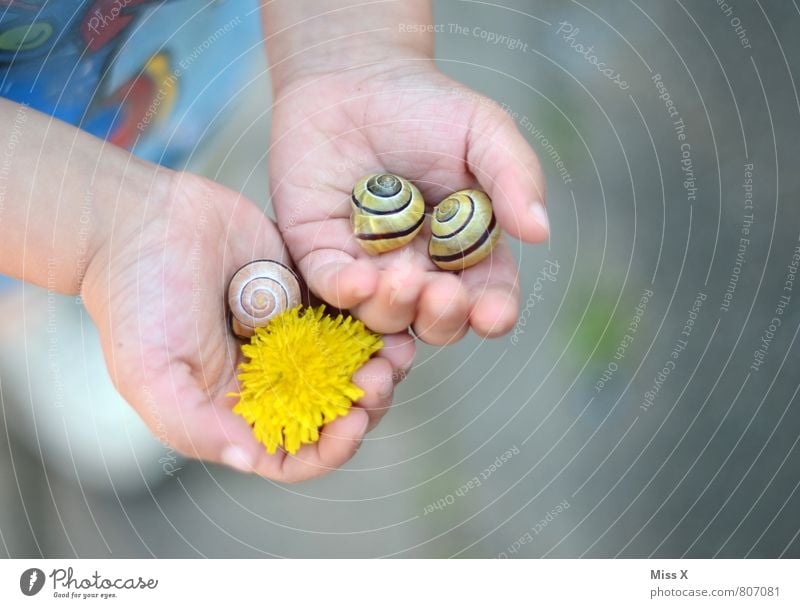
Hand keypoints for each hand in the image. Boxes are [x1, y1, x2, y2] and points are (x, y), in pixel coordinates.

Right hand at [81, 171, 414, 481]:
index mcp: (237, 409)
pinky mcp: (308, 291)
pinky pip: (353, 313)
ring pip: (352, 363)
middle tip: (379, 376)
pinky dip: (374, 318)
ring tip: (397, 348)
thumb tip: (250, 460)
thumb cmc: (136, 300)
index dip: (328, 450)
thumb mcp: (150, 374)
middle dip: (365, 402)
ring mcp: (293, 334)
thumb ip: (197, 426)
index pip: (294, 452)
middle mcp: (271, 378)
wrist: (143, 220)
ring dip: (381, 363)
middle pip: (334, 409)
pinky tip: (386, 309)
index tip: (352, 425)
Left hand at [269, 62, 548, 343]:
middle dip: (442, 318)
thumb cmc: (426, 104)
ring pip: (384, 316)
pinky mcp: (322, 253)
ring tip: (401, 279)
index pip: (487, 296)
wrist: (355, 74)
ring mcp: (370, 266)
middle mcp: (420, 268)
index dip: (492, 313)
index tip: (492, 314)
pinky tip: (359, 281)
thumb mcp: (483, 131)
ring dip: (395, 309)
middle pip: (435, 320)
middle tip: (442, 294)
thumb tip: (539, 232)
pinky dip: (346, 292)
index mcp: (466, 249)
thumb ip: (513, 177)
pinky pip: (332, 287)